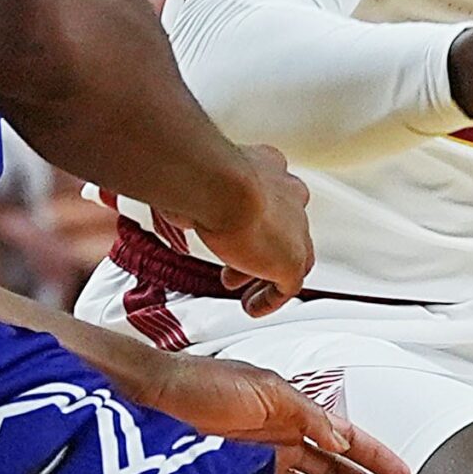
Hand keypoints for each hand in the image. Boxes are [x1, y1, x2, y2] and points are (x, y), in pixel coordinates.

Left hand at [125, 349, 408, 473]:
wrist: (155, 401)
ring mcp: (263, 461)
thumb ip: (307, 413)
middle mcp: (282, 437)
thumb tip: (341, 436)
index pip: (344, 435)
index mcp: (293, 410)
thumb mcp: (266, 388)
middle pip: (337, 468)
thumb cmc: (203, 382)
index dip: (375, 454)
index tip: (400, 473)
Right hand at [192, 144, 311, 316]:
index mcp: (268, 165)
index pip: (272, 192)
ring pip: (290, 255)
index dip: (255, 216)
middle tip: (236, 266)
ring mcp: (295, 227)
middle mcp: (287, 191)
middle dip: (262, 246)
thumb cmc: (200, 173)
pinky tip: (252, 308)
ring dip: (266, 275)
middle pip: (285, 226)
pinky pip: (288, 287)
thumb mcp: (193, 181)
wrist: (219, 182)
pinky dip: (269, 299)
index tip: (237, 232)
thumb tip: (177, 212)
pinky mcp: (293, 259)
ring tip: (245, 292)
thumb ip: (194, 198)